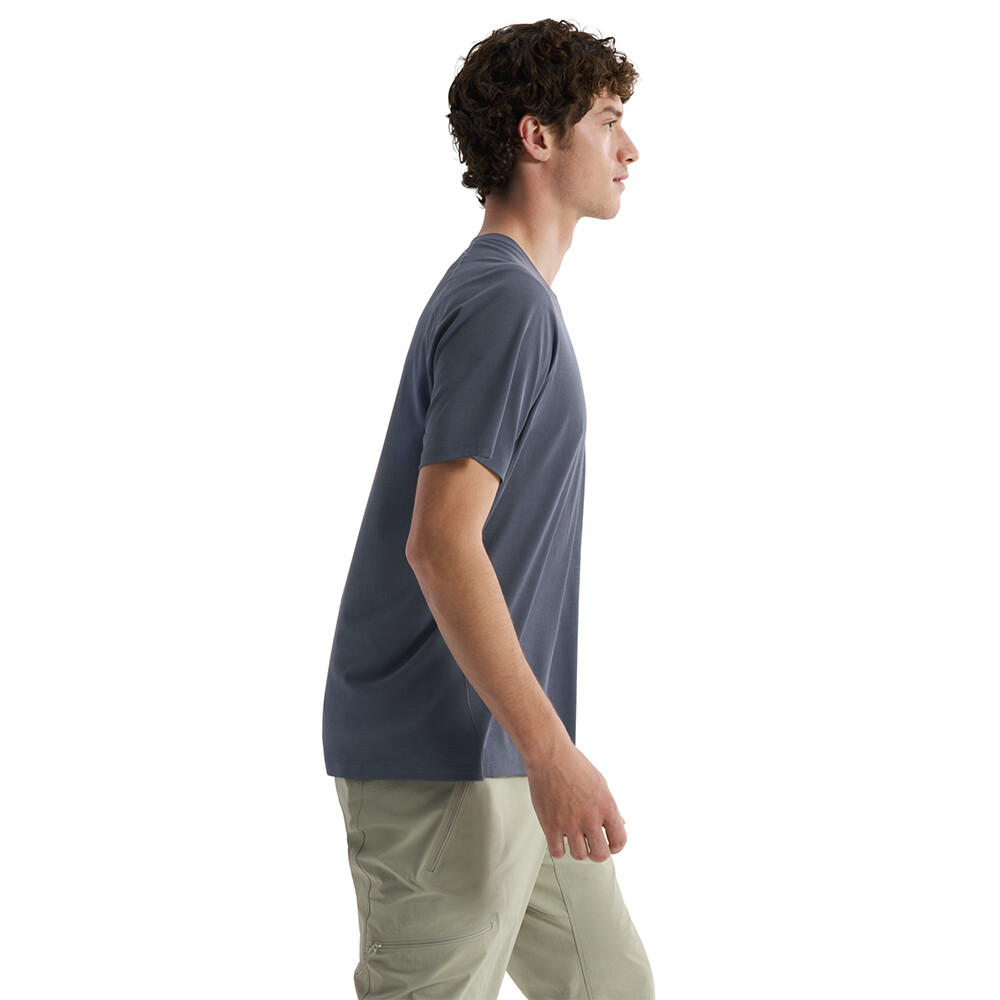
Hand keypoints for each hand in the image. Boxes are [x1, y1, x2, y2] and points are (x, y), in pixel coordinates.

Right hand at [523, 741, 626, 862]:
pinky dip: (559, 848)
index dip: (616, 846)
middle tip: (592, 846)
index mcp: (606, 806)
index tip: (610, 845)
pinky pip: (557, 852)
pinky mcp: (550, 825)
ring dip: (578, 849)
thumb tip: (620, 824)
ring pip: (579, 855)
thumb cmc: (574, 766)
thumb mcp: (600, 783)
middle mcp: (590, 818)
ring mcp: (569, 823)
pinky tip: (559, 838)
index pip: (619, 840)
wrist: (549, 756)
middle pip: (600, 854)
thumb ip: (610, 807)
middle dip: (597, 853)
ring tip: (574, 838)